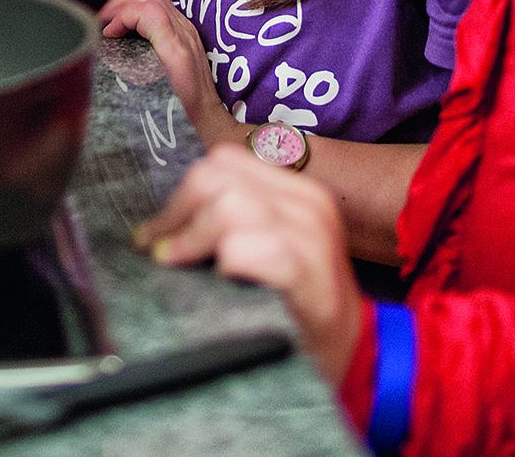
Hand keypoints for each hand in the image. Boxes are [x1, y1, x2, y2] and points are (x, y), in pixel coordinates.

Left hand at [99, 0, 239, 143]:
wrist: (207, 126)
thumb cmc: (177, 106)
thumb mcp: (152, 70)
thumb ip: (136, 50)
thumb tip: (100, 42)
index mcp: (174, 28)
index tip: (100, 17)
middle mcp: (180, 24)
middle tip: (97, 19)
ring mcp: (181, 34)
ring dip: (116, 5)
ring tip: (104, 26)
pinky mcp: (177, 48)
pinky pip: (149, 13)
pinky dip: (124, 18)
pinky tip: (113, 34)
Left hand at [137, 144, 365, 386]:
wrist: (357, 352)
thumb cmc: (297, 302)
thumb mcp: (267, 246)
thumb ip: (231, 222)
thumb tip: (163, 227)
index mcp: (294, 190)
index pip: (223, 162)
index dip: (181, 195)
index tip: (157, 232)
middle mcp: (307, 202)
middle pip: (218, 177)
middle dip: (179, 214)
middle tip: (161, 252)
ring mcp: (314, 235)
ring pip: (232, 207)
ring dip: (195, 239)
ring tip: (180, 265)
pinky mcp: (314, 273)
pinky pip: (258, 248)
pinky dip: (231, 261)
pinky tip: (226, 280)